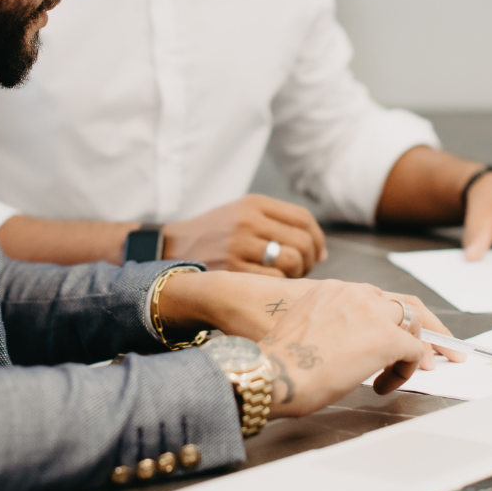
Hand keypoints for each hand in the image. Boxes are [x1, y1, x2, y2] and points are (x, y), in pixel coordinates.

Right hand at [162, 194, 326, 277]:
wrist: (171, 247)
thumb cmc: (216, 235)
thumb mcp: (242, 214)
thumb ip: (278, 223)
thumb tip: (319, 250)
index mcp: (254, 204)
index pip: (303, 218)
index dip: (317, 239)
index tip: (318, 254)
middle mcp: (248, 221)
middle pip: (302, 241)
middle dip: (309, 260)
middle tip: (302, 270)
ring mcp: (240, 245)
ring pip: (292, 260)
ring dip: (297, 274)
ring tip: (286, 278)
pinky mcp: (232, 269)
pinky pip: (273, 280)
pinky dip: (279, 285)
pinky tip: (272, 286)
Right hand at [166, 273, 458, 371]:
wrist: (271, 371)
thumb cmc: (277, 360)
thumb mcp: (303, 329)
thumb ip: (329, 327)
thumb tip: (341, 348)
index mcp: (334, 290)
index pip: (377, 297)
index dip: (395, 316)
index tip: (404, 330)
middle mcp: (356, 293)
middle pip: (405, 305)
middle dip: (426, 327)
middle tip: (441, 347)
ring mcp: (373, 314)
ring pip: (413, 325)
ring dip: (416, 350)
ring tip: (417, 368)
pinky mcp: (386, 339)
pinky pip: (413, 352)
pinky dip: (407, 370)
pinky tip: (388, 383)